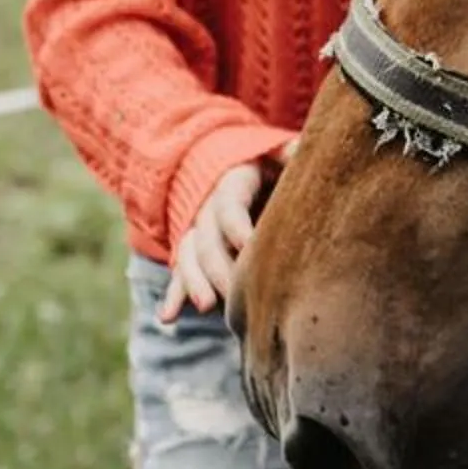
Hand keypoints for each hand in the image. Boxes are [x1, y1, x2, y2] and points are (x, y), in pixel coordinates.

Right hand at [164, 160, 274, 320]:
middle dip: (219, 268)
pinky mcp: (193, 252)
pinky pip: (180, 273)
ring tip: (205, 306)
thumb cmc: (266, 163)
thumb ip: (287, 154)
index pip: (229, 207)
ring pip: (189, 258)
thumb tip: (299, 150)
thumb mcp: (275, 152)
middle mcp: (207, 209)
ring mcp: (197, 231)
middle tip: (237, 294)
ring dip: (194, 283)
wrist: (230, 165)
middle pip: (208, 241)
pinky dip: (173, 296)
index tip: (250, 246)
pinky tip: (167, 318)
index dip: (237, 226)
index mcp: (230, 184)